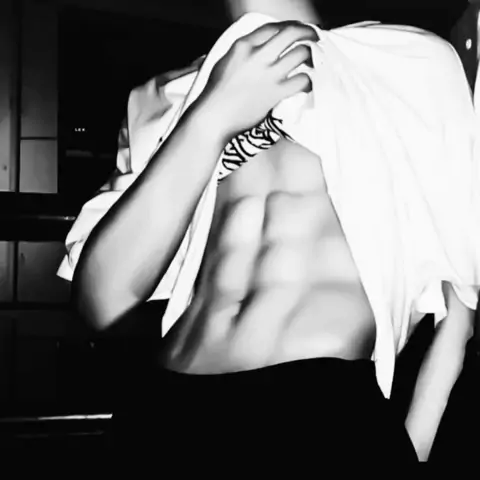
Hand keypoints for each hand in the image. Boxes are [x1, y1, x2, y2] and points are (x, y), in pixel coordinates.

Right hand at [196, 21, 317, 142]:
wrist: (214, 117)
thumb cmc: (215, 95)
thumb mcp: (225, 63)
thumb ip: (244, 53)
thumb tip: (260, 50)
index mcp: (242, 46)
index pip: (272, 27)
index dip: (289, 26)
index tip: (296, 30)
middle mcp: (257, 55)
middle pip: (291, 33)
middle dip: (307, 32)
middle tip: (315, 38)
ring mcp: (268, 74)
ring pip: (301, 54)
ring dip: (311, 56)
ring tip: (312, 62)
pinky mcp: (275, 93)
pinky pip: (302, 81)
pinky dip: (308, 80)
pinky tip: (307, 84)